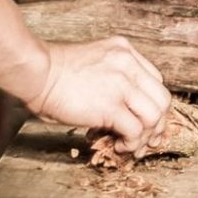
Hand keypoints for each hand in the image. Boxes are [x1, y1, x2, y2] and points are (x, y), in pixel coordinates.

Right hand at [27, 37, 170, 156]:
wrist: (35, 72)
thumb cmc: (52, 71)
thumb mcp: (93, 64)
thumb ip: (112, 78)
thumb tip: (120, 109)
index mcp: (125, 51)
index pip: (155, 81)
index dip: (152, 104)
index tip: (145, 119)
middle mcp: (129, 65)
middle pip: (162, 98)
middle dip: (158, 123)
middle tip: (147, 138)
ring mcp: (122, 84)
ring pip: (155, 115)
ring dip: (146, 136)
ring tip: (131, 145)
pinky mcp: (111, 105)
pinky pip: (136, 130)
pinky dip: (132, 143)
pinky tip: (119, 146)